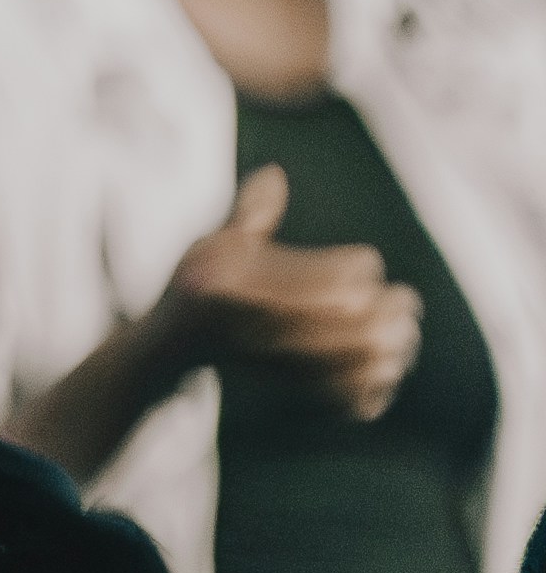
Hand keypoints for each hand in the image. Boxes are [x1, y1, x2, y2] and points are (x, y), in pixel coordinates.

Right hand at [164, 167, 418, 418]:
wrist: (165, 351)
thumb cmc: (194, 288)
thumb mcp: (210, 245)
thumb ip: (248, 214)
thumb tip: (274, 173)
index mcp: (242, 284)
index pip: (332, 275)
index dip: (360, 268)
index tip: (364, 268)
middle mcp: (254, 326)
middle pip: (357, 318)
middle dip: (391, 311)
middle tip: (407, 305)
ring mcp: (269, 366)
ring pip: (359, 361)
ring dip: (391, 349)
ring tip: (403, 338)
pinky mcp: (281, 396)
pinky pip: (347, 398)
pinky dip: (373, 387)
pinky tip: (381, 374)